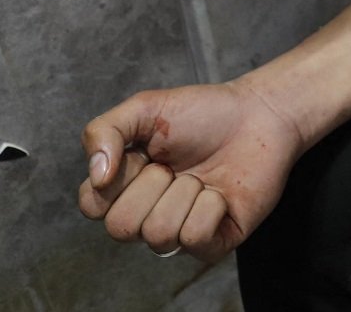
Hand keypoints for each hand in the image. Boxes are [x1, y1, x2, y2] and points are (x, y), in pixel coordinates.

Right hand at [79, 79, 307, 262]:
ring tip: (200, 176)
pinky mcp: (212, 244)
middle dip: (151, 185)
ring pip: (158, 234)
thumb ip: (104, 131)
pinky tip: (220, 191)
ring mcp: (178, 233)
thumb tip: (97, 177)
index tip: (143, 154)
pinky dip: (209, 206)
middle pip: (121, 228)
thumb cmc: (202, 113)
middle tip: (174, 166)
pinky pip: (194, 237)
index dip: (116, 179)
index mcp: (125, 188)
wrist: (259, 115)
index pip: (91, 206)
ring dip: (184, 192)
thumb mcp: (145, 108)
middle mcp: (147, 216)